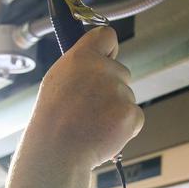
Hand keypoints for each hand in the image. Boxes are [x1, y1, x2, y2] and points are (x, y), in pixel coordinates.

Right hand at [28, 27, 144, 168]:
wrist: (58, 151)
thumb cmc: (53, 120)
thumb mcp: (57, 80)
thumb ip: (80, 66)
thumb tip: (96, 59)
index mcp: (81, 57)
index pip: (106, 36)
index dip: (108, 50)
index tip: (104, 59)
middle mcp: (103, 70)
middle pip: (121, 72)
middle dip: (111, 88)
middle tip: (89, 107)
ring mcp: (120, 92)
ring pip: (127, 96)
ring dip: (115, 109)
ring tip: (91, 123)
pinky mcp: (131, 113)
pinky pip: (135, 116)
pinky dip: (124, 126)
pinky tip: (103, 132)